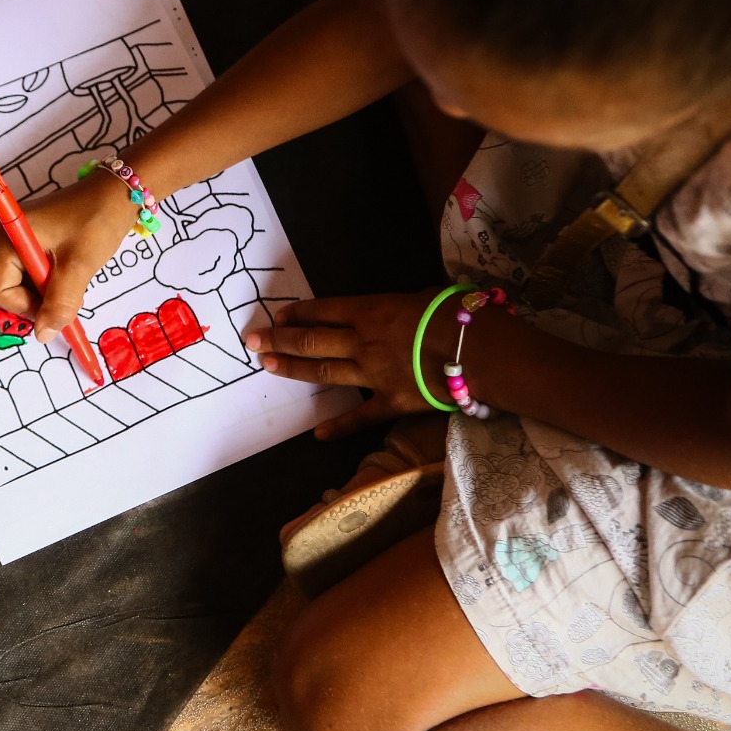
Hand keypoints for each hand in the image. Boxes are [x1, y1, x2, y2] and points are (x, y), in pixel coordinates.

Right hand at [0, 171, 134, 341]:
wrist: (115, 193)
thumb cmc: (96, 221)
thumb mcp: (78, 266)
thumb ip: (59, 304)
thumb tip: (43, 336)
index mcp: (7, 237)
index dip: (26, 306)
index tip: (57, 302)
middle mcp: (4, 236)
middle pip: (9, 289)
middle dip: (39, 298)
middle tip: (71, 287)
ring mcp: (16, 237)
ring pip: (22, 284)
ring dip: (48, 290)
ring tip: (74, 276)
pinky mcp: (29, 239)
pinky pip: (31, 273)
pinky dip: (50, 280)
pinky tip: (70, 269)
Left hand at [244, 289, 459, 438]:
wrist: (478, 350)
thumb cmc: (457, 314)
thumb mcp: (425, 296)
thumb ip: (401, 306)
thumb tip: (398, 310)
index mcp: (371, 310)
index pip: (324, 310)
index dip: (298, 312)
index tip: (277, 315)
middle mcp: (363, 341)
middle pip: (311, 340)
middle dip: (279, 339)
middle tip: (253, 339)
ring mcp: (373, 374)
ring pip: (323, 371)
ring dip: (292, 368)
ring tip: (266, 365)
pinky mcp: (390, 402)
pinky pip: (360, 417)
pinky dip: (338, 427)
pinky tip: (318, 434)